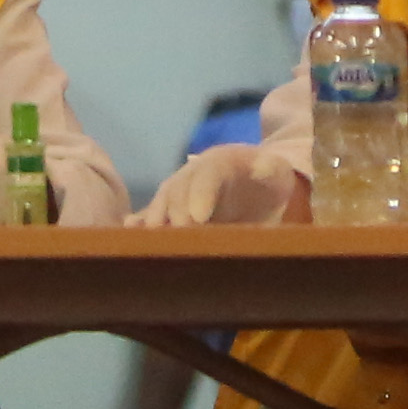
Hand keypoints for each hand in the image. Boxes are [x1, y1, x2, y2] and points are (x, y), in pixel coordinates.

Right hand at [141, 142, 307, 228]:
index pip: (208, 172)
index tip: (198, 218)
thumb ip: (270, 170)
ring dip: (156, 223)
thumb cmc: (269, 180)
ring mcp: (178, 191)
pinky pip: (152, 215)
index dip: (201, 193)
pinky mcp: (172, 211)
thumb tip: (264, 167)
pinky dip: (140, 224)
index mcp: (222, 162)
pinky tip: (131, 234)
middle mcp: (193, 174)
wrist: (253, 185)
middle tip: (182, 243)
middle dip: (177, 215)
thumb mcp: (276, 171)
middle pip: (178, 190)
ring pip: (161, 203)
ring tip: (155, 246)